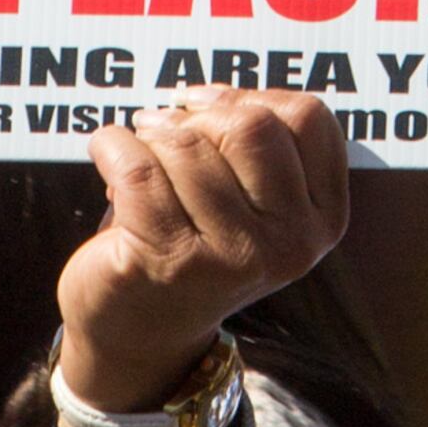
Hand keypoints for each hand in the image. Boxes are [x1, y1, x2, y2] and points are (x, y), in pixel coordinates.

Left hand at [52, 86, 348, 421]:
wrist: (141, 333)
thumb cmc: (196, 242)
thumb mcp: (251, 200)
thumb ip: (255, 143)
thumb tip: (204, 93)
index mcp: (321, 219)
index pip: (307, 118)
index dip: (251, 96)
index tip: (209, 106)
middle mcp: (289, 244)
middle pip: (252, 126)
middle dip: (198, 114)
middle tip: (165, 125)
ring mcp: (233, 258)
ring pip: (189, 146)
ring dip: (151, 134)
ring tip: (137, 148)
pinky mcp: (172, 263)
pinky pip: (140, 169)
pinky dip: (113, 147)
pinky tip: (106, 153)